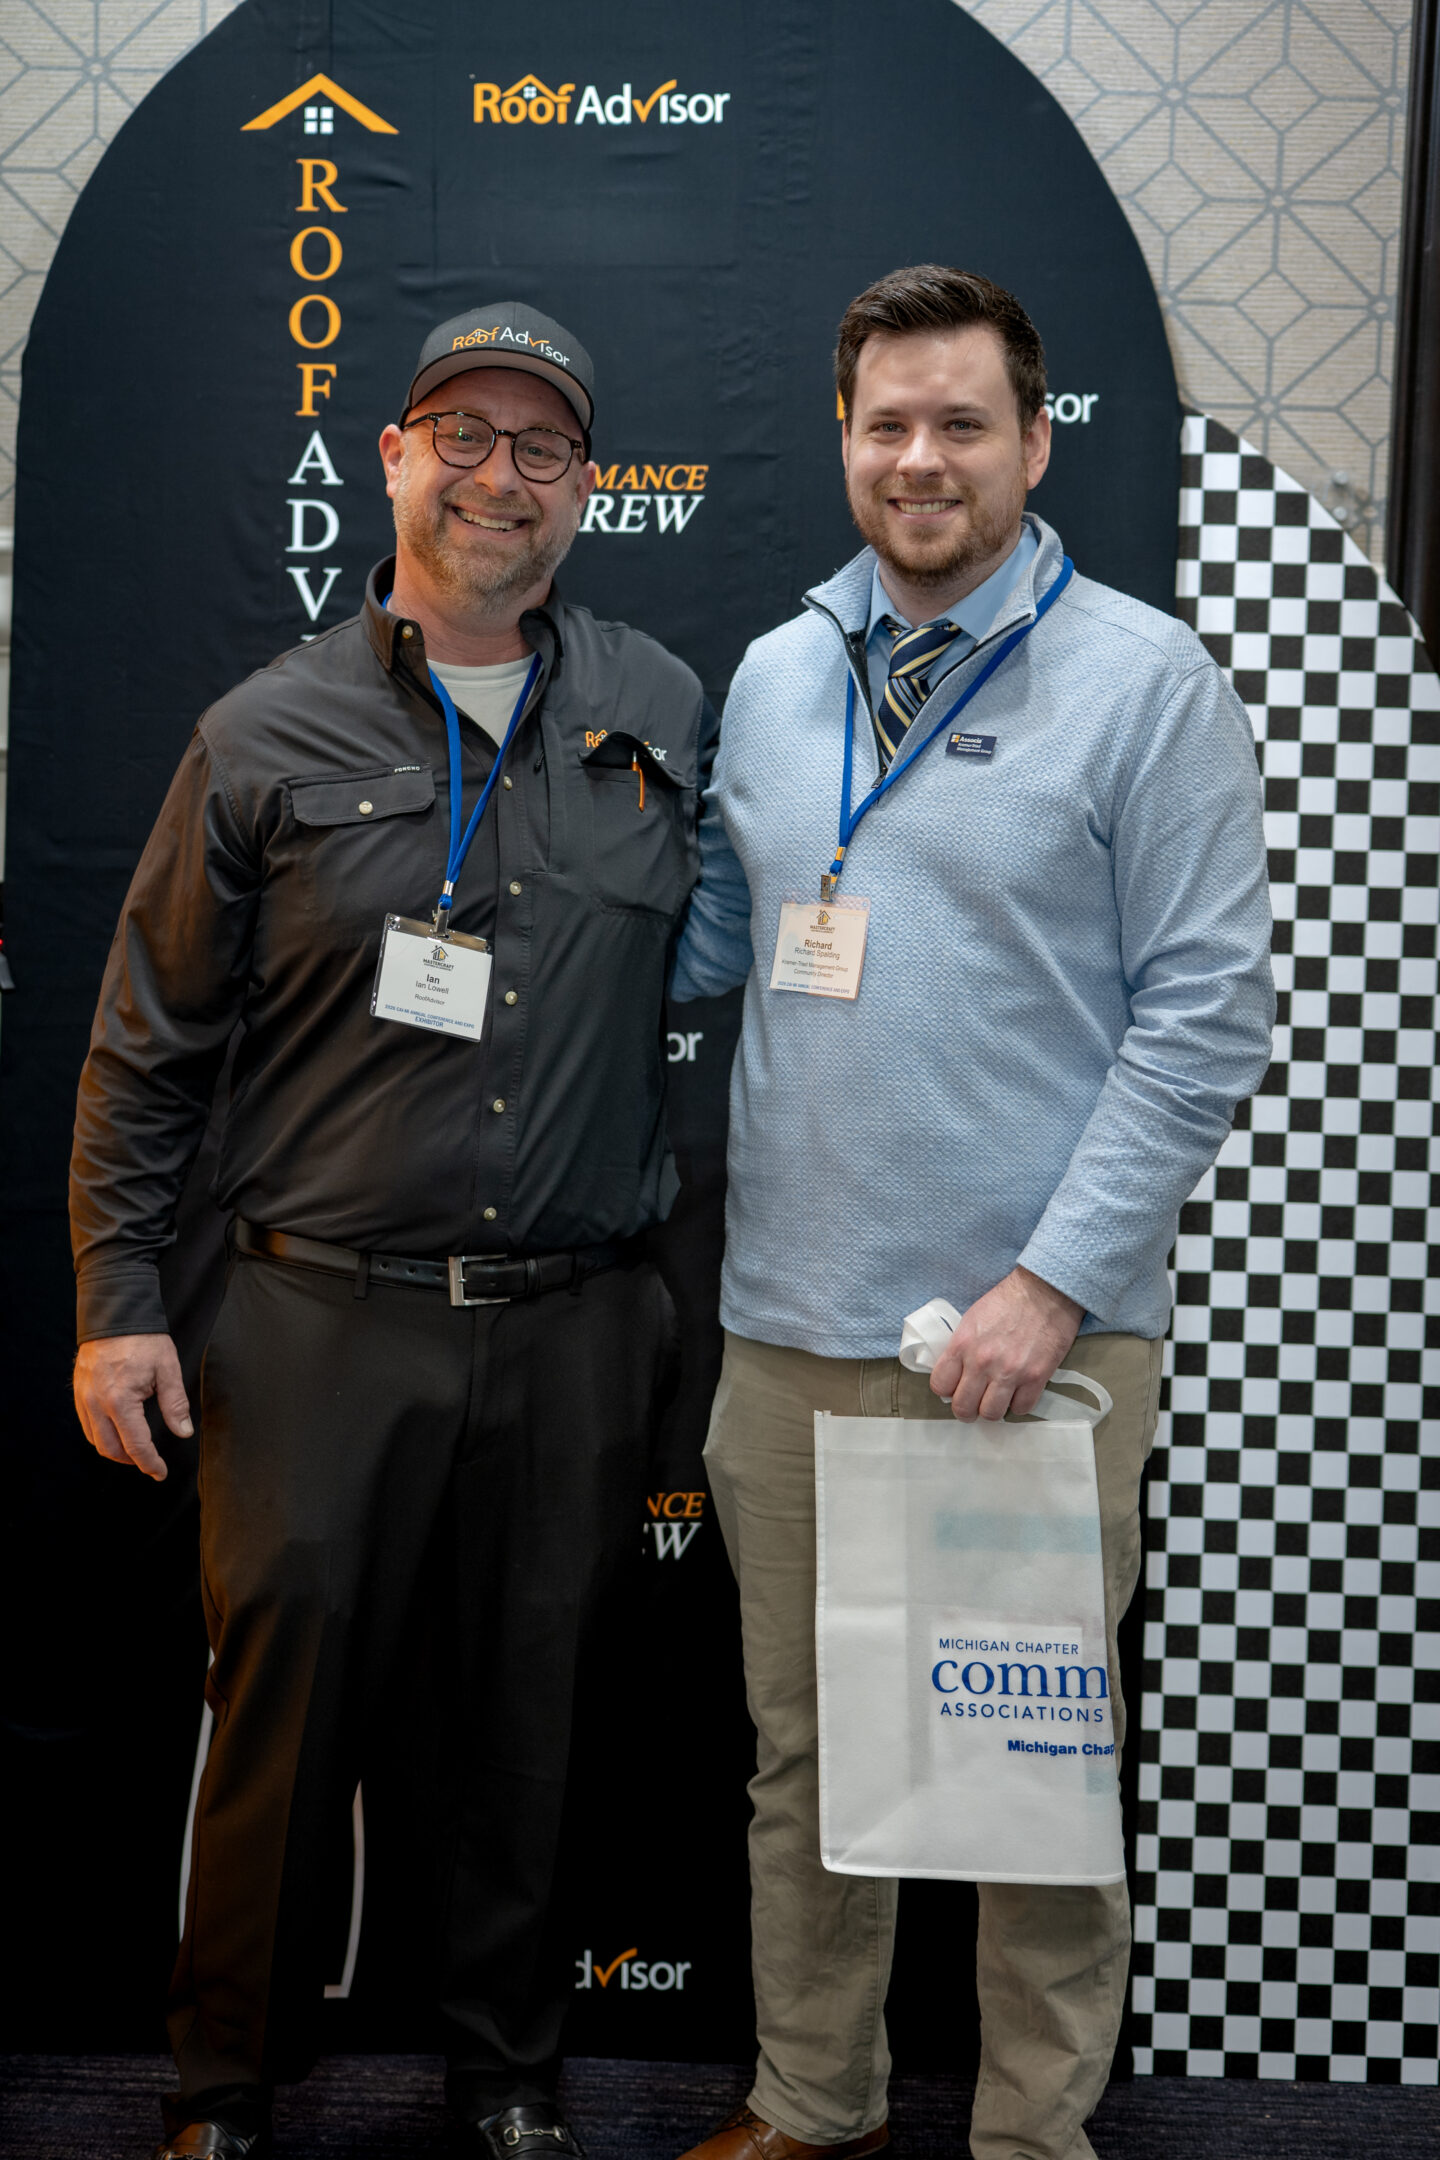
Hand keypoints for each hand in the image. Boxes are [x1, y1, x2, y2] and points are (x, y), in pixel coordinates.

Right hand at [73, 1333, 191, 1481]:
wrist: (115, 1315)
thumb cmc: (144, 1340)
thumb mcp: (168, 1369)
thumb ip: (175, 1404)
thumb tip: (183, 1432)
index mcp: (121, 1401)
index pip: (136, 1445)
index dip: (150, 1463)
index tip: (160, 1473)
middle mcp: (97, 1404)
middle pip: (111, 1450)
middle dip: (132, 1461)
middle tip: (150, 1462)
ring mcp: (85, 1399)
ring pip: (95, 1440)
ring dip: (115, 1451)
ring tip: (135, 1450)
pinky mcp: (79, 1393)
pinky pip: (87, 1425)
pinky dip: (101, 1435)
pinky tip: (117, 1431)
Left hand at [928, 1266, 1081, 1422]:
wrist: (1045, 1291)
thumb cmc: (1008, 1301)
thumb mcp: (971, 1319)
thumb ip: (961, 1348)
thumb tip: (955, 1374)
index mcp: (963, 1344)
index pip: (940, 1385)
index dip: (947, 1390)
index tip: (955, 1387)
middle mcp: (983, 1362)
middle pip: (963, 1407)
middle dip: (966, 1409)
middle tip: (973, 1402)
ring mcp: (1010, 1372)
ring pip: (991, 1414)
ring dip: (992, 1410)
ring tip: (996, 1399)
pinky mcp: (1037, 1377)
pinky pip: (1022, 1409)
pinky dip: (1019, 1405)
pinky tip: (1018, 1393)